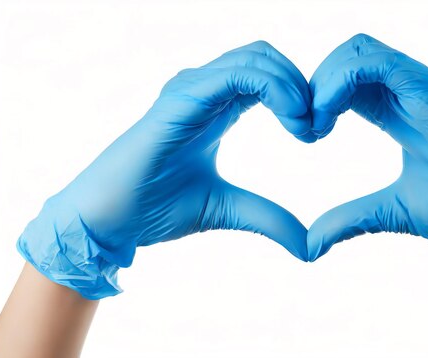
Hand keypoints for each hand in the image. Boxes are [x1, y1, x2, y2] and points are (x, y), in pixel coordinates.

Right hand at [17, 41, 312, 299]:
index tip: (316, 133)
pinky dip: (274, 87)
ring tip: (305, 125)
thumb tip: (308, 246)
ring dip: (292, 85)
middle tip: (316, 128)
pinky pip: (236, 74)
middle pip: (266, 58)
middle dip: (301, 86)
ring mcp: (191, 90)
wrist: (111, 220)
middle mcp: (205, 90)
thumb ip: (269, 218)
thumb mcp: (228, 210)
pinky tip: (292, 118)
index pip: (267, 75)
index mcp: (218, 108)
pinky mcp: (181, 99)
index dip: (299, 95)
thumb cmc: (157, 209)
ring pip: (255, 58)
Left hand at [306, 34, 427, 339]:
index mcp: (400, 109)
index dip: (319, 97)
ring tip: (314, 124)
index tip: (305, 134)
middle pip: (350, 55)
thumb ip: (346, 219)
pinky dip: (340, 82)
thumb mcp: (385, 212)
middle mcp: (412, 91)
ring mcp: (424, 87)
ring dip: (324, 81)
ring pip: (359, 50)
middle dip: (316, 83)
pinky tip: (327, 118)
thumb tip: (310, 244)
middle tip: (303, 125)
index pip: (349, 79)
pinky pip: (375, 63)